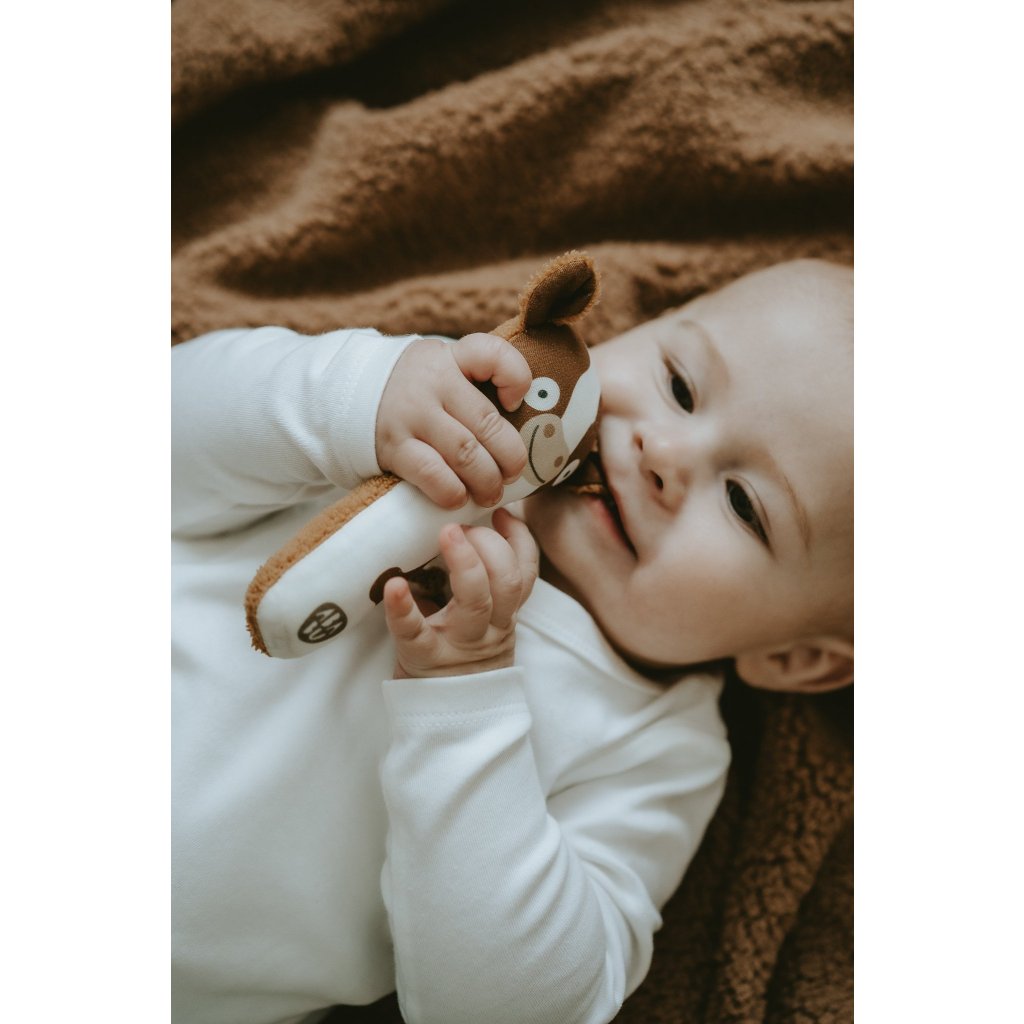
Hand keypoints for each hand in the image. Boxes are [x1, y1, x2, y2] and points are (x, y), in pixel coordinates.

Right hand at [376, 333, 531, 508]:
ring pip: (465, 453)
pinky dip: (452, 491)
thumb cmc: (412, 390)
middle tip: (512, 474)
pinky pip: (432, 474)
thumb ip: (476, 382)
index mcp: (451, 357)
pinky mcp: (392, 446)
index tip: (516, 403)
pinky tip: (458, 498)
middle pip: (487, 422)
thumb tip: (524, 420)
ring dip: (486, 481)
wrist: (344, 395)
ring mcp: (410, 414)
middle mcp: (432, 382)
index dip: (516, 379)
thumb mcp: (441, 368)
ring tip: (491, 493)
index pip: (492, 355)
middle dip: (509, 457)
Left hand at [383, 509, 539, 677]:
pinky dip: (404, 609)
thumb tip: (463, 526)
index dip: (518, 539)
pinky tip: (395, 586)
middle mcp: (489, 629)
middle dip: (490, 545)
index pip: (525, 573)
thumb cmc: (457, 658)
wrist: (448, 721)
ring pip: (476, 603)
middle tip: (462, 524)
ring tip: (447, 533)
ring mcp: (458, 644)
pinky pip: (416, 633)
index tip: (503, 511)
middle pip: (506, 583)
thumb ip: (478, 583)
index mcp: (503, 615)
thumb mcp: (480, 623)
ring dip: (465, 563)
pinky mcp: (424, 660)